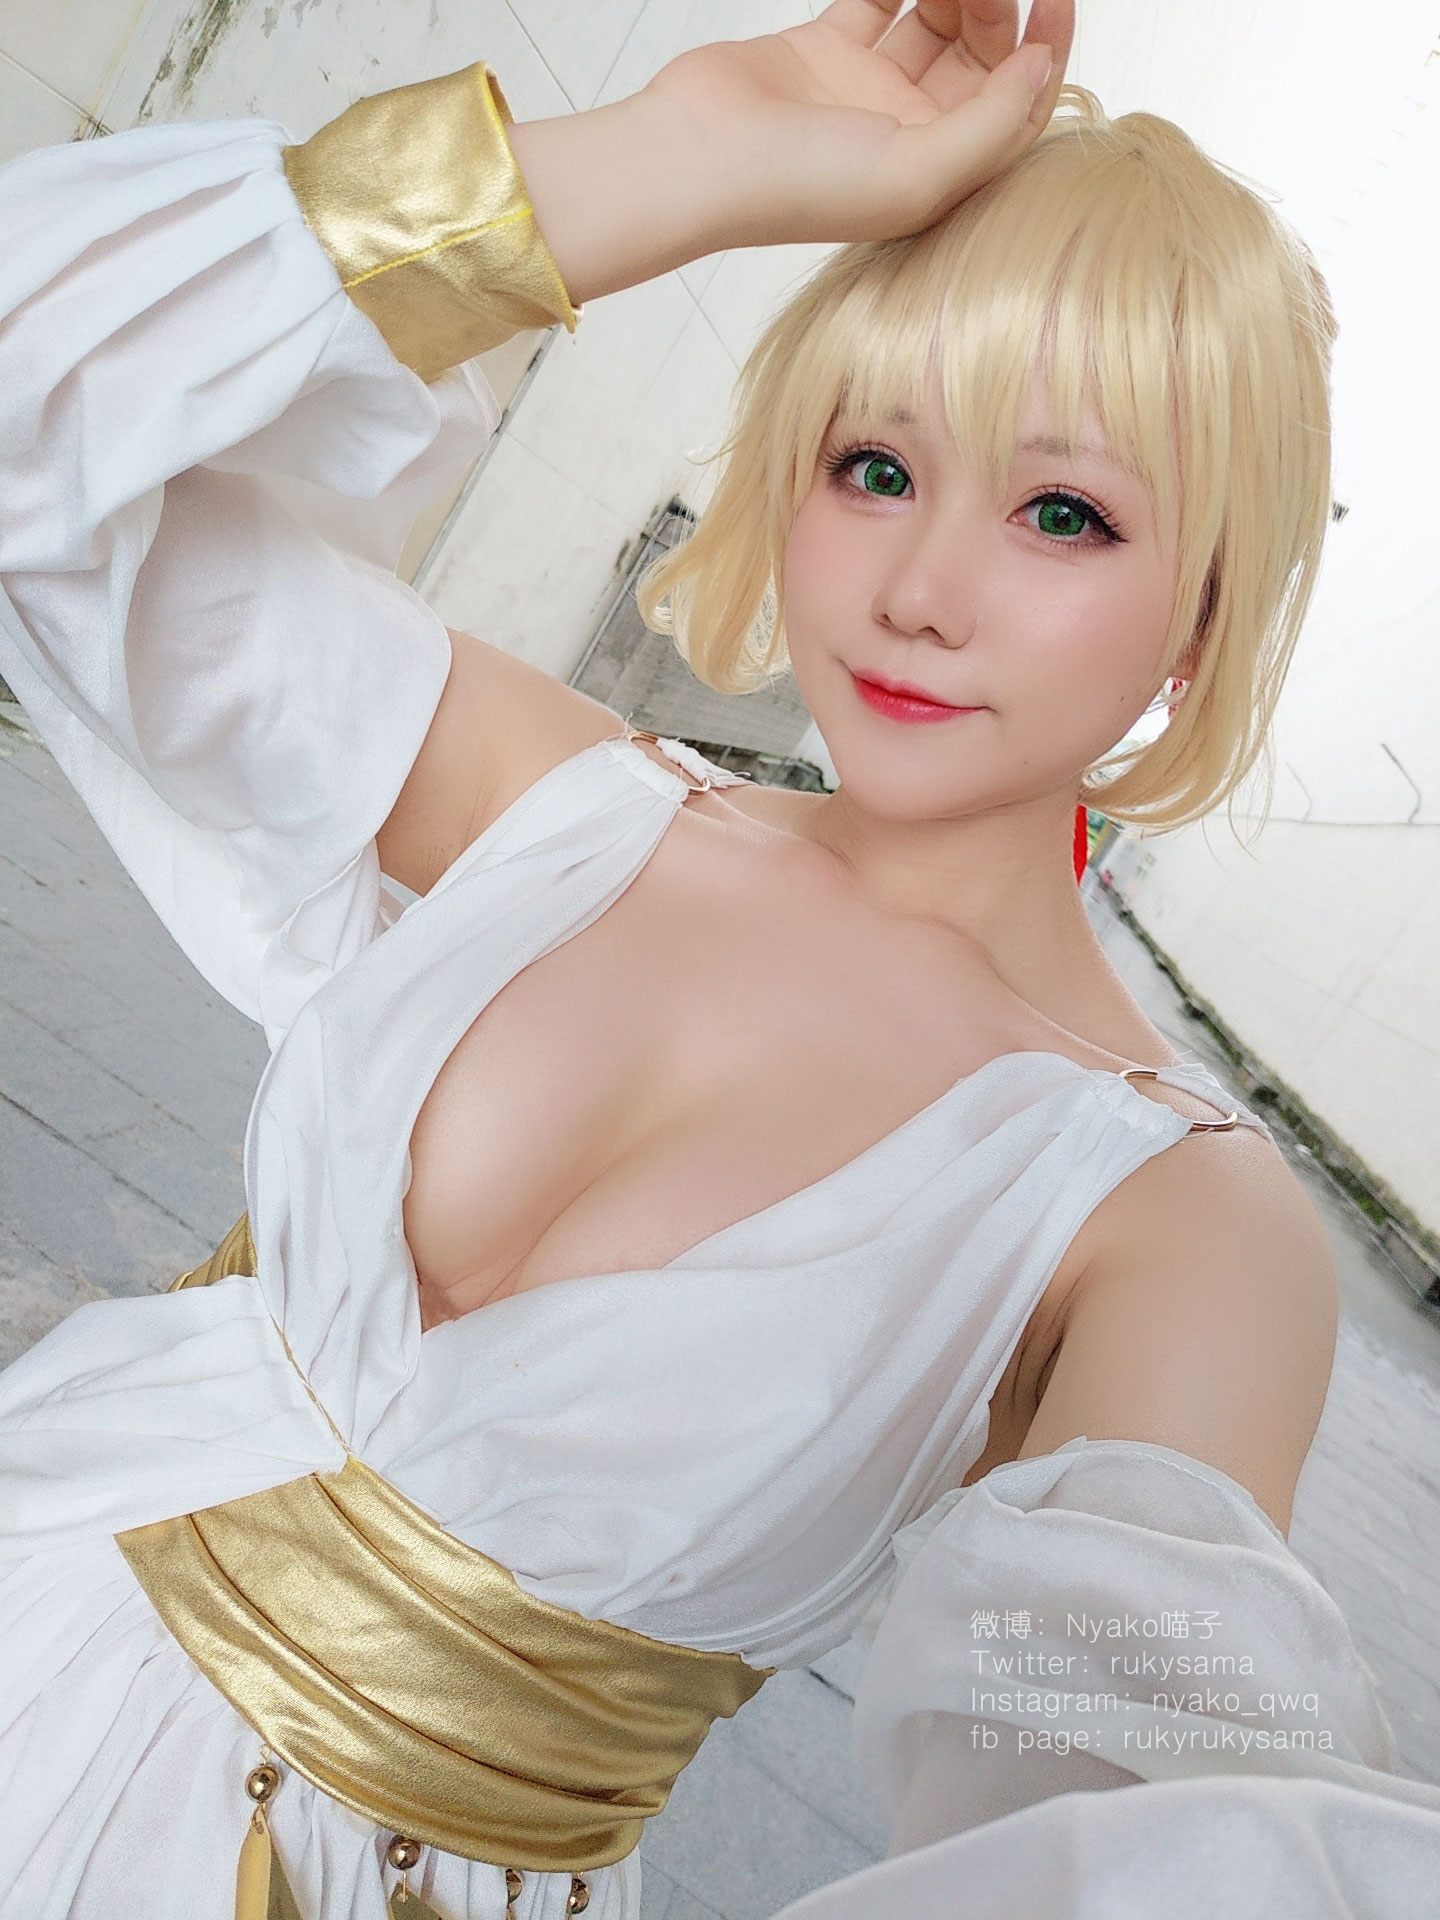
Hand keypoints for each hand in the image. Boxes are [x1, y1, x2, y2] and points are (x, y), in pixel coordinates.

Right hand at [510, 1, 1072, 302]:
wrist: (697, 160)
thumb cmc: (797, 189)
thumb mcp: (916, 175)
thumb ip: (991, 125)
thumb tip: (1044, 66)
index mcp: (938, 175)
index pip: (1016, 110)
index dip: (1046, 53)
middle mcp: (909, 135)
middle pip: (981, 57)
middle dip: (994, 8)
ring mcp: (867, 91)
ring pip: (936, 19)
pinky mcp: (826, 50)